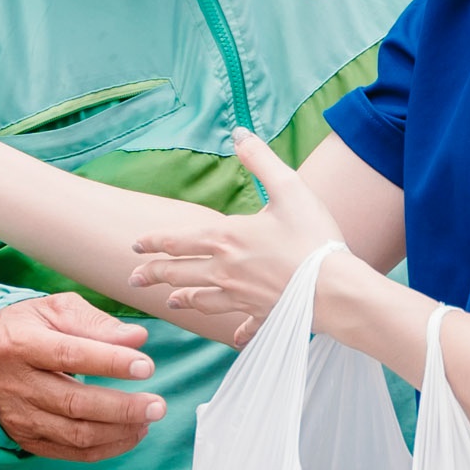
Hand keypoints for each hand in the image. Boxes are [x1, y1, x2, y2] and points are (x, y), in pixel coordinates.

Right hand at [0, 291, 160, 461]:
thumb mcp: (55, 310)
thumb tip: (136, 338)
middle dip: (122, 407)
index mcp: (19, 344)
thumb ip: (96, 323)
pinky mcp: (28, 440)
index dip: (110, 362)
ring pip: (76, 434)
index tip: (146, 366)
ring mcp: (20, 417)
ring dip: (119, 431)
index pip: (69, 355)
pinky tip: (130, 433)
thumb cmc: (27, 328)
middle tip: (158, 404)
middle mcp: (16, 384)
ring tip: (148, 417)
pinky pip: (73, 452)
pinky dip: (108, 447)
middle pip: (75, 403)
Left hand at [122, 131, 346, 348]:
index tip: (135, 244)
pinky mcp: (262, 315)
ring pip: (202, 301)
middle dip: (153, 275)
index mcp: (226, 238)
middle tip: (134, 279)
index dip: (153, 242)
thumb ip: (260, 160)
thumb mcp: (288, 188)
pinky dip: (238, 330)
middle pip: (179, 274)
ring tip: (170, 302)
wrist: (335, 289)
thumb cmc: (312, 236)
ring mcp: (241, 297)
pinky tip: (235, 336)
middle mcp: (225, 271)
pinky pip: (244, 325)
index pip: (177, 240)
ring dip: (183, 300)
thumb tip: (239, 133)